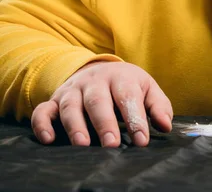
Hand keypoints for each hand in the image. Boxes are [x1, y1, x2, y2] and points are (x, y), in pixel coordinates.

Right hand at [31, 61, 172, 146]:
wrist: (100, 69)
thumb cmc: (128, 86)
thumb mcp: (148, 90)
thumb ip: (158, 107)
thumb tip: (165, 125)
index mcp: (121, 78)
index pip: (128, 97)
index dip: (135, 119)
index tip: (141, 140)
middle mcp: (94, 82)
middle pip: (98, 101)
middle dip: (104, 123)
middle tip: (112, 145)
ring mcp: (72, 90)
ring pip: (70, 106)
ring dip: (75, 126)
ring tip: (83, 145)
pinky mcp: (54, 100)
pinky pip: (43, 110)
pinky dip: (42, 124)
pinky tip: (49, 139)